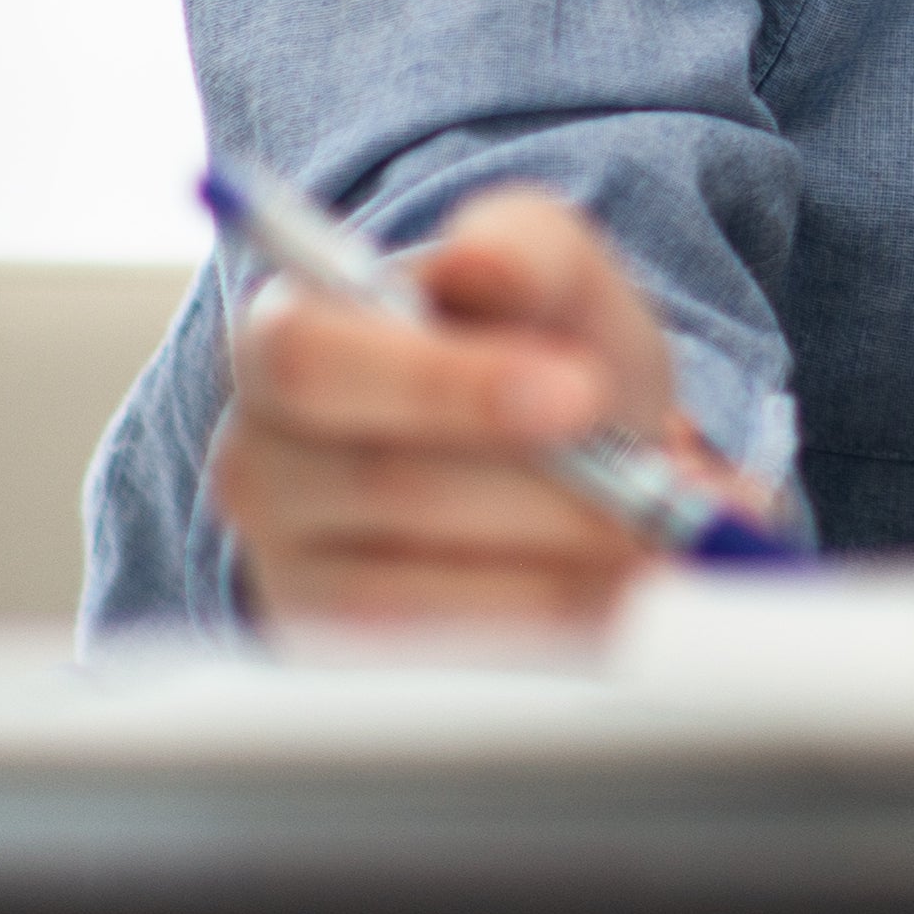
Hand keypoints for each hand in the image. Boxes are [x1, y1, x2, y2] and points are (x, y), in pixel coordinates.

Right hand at [211, 183, 719, 631]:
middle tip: (652, 498)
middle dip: (539, 495)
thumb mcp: (549, 271)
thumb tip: (484, 266)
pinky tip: (617, 603)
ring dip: (557, 576)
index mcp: (281, 336)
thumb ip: (524, 245)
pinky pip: (437, 668)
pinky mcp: (340, 660)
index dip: (444, 383)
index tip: (578, 394)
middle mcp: (261, 461)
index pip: (315, 360)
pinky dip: (544, 637)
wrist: (553, 447)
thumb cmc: (531, 344)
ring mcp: (289, 570)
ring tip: (653, 549)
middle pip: (383, 488)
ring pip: (415, 594)